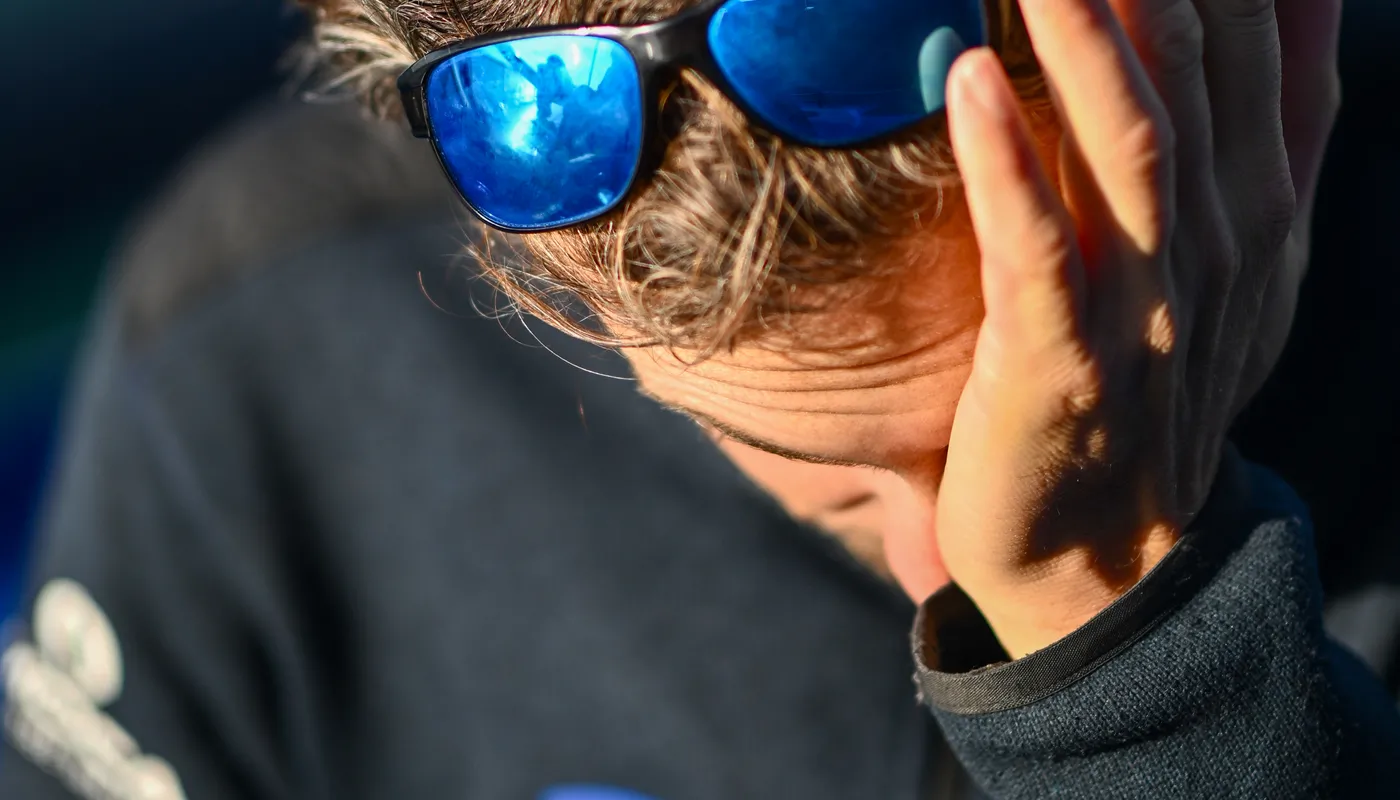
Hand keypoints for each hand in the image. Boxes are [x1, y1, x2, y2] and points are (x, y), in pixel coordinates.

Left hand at [895, 0, 1341, 657]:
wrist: (1107, 549)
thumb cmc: (1152, 383)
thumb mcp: (1239, 258)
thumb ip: (1267, 130)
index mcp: (1257, 204)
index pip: (1259, 39)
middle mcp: (1216, 243)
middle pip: (1200, 71)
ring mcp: (1142, 305)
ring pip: (1132, 146)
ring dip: (1088, 40)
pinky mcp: (1058, 362)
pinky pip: (1033, 250)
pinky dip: (1005, 164)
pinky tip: (970, 79)